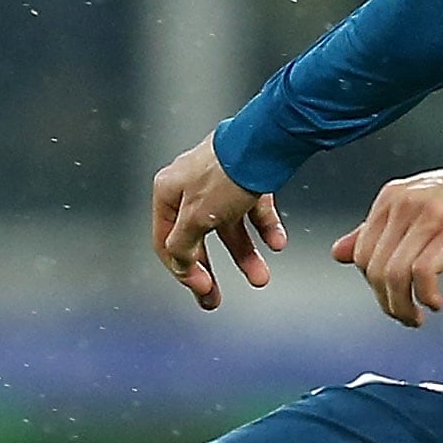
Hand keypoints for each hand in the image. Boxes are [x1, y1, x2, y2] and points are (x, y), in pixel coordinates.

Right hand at [151, 140, 282, 309]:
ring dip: (245, 255)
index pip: (165, 241)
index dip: (182, 270)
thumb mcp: (196, 218)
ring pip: (229, 228)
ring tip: (261, 278)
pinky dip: (264, 229)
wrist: (265, 140)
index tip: (202, 290)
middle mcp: (190, 186)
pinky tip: (277, 243)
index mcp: (168, 193)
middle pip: (196, 238)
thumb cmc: (225, 175)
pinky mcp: (246, 178)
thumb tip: (180, 263)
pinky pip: (253, 211)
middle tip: (215, 301)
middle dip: (209, 271)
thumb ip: (182, 244)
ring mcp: (219, 182)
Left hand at [331, 166, 442, 326]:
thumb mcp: (416, 207)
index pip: (361, 254)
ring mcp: (430, 216)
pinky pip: (424, 272)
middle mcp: (405, 203)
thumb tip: (340, 252)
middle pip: (375, 269)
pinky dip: (426, 296)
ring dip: (404, 306)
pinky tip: (436, 302)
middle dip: (387, 302)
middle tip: (405, 316)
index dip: (373, 286)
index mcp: (391, 197)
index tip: (390, 299)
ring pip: (396, 274)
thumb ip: (376, 229)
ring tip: (418, 316)